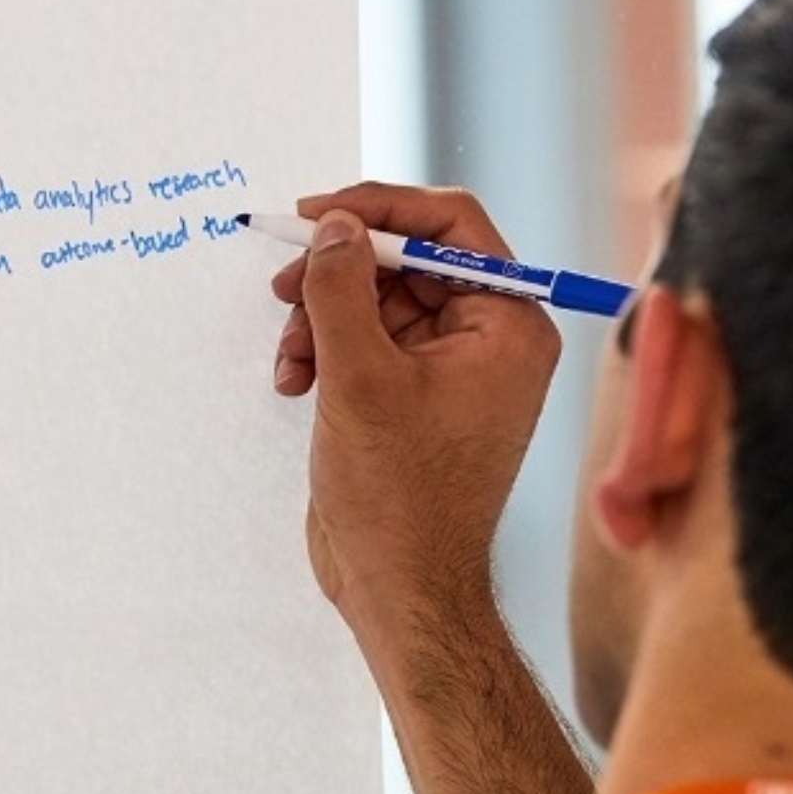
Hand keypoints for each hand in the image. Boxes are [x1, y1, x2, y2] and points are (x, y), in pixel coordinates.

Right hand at [271, 185, 562, 634]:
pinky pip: (369, 340)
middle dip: (339, 274)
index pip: (452, 225)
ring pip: (378, 299)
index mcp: (509, 326)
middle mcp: (491, 339)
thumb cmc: (399, 497)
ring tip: (290, 358)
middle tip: (282, 284)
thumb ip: (341, 288)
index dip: (380, 207)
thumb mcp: (359, 377)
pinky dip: (326, 349)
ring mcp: (454, 367)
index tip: (317, 214)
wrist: (400, 586)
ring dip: (322, 317)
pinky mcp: (416, 393)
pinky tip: (296, 382)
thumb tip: (334, 227)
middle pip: (408, 259)